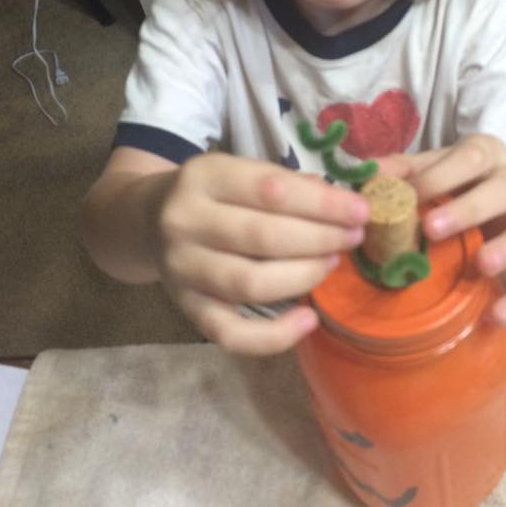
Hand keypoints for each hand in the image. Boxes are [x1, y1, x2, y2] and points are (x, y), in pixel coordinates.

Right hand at [154, 153, 368, 354]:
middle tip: (352, 238)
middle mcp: (185, 221)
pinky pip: (231, 334)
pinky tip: (308, 320)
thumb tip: (342, 204)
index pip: (270, 189)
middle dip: (320, 239)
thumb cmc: (213, 194)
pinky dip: (274, 335)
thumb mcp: (239, 171)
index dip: (322, 204)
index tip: (360, 211)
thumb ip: (286, 184)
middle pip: (263, 237)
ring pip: (250, 283)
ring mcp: (182, 269)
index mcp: (204, 176)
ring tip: (331, 264)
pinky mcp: (187, 309)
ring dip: (303, 276)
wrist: (145, 221)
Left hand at [378, 135, 505, 324]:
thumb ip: (405, 170)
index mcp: (488, 154)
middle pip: (503, 189)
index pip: (469, 158)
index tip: (409, 195)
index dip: (439, 176)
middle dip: (468, 209)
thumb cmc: (459, 182)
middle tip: (432, 229)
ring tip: (483, 266)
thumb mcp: (435, 168)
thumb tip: (367, 174)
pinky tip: (495, 315)